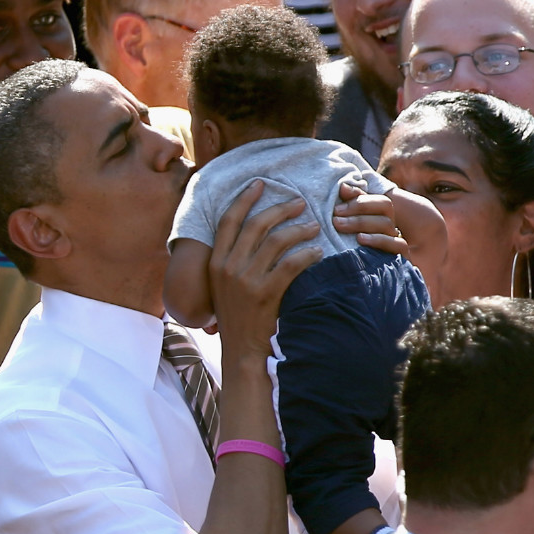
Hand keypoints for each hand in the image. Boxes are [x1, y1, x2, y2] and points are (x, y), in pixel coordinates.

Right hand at [209, 181, 320, 362]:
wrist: (241, 349)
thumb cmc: (236, 316)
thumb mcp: (223, 286)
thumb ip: (232, 260)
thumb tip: (250, 233)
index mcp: (215, 262)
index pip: (229, 221)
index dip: (244, 199)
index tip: (260, 184)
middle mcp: (228, 267)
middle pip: (256, 225)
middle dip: (280, 208)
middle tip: (299, 202)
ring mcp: (246, 281)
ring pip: (277, 241)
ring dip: (299, 230)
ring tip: (315, 227)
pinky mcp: (266, 294)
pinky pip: (291, 265)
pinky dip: (307, 254)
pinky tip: (318, 252)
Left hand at [333, 183, 408, 255]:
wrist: (361, 286)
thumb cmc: (352, 252)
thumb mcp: (349, 227)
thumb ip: (350, 205)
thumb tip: (343, 187)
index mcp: (381, 217)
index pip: (380, 200)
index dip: (360, 200)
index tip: (336, 207)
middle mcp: (392, 227)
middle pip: (384, 208)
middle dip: (357, 210)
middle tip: (334, 217)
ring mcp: (397, 241)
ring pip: (387, 224)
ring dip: (362, 222)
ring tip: (340, 226)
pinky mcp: (401, 258)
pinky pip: (398, 245)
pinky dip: (379, 240)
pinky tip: (361, 240)